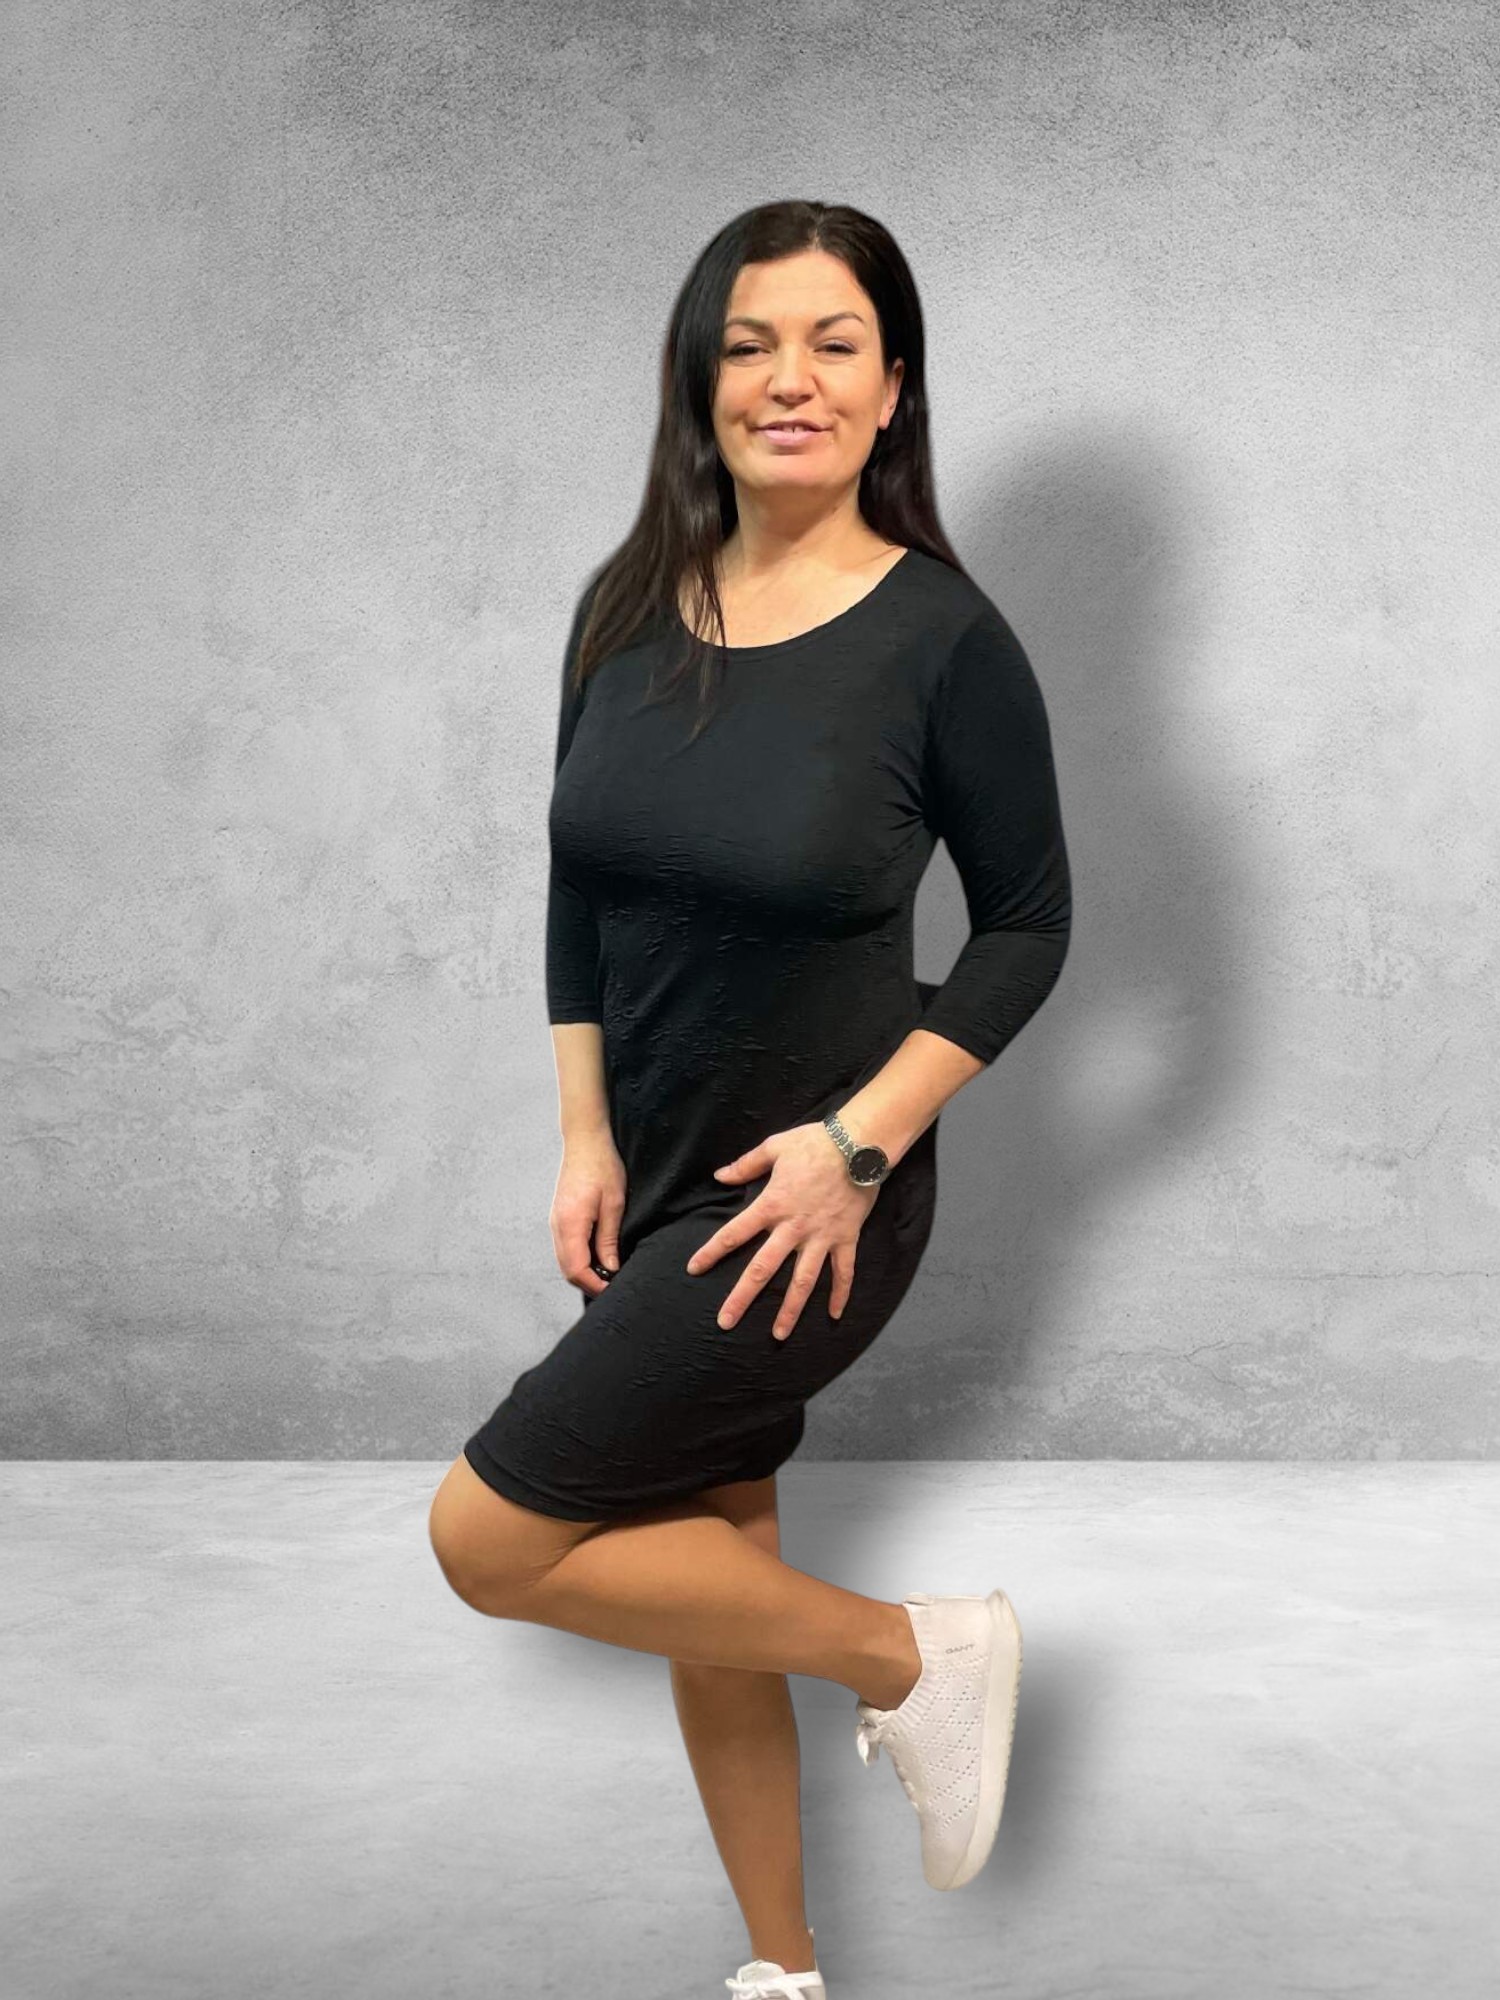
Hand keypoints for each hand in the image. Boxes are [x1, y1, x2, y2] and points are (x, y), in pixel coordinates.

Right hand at [551, 1130, 626, 1298]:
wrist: (585, 1141)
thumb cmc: (603, 1167)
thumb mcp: (614, 1204)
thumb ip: (609, 1238)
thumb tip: (610, 1268)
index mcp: (570, 1224)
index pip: (576, 1269)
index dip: (594, 1284)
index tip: (613, 1289)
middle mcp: (557, 1226)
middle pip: (567, 1269)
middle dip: (588, 1283)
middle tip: (613, 1287)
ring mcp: (555, 1222)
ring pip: (564, 1260)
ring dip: (583, 1272)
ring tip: (607, 1274)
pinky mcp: (558, 1217)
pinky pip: (565, 1248)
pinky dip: (578, 1259)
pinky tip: (597, 1257)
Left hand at [684, 1122, 881, 1340]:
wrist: (860, 1144)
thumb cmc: (815, 1142)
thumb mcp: (775, 1147)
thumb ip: (746, 1165)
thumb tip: (719, 1176)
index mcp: (772, 1205)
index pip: (734, 1234)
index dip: (712, 1252)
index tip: (693, 1269)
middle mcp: (793, 1228)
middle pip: (762, 1269)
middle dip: (742, 1297)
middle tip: (725, 1322)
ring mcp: (822, 1237)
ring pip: (803, 1281)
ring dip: (789, 1309)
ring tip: (778, 1335)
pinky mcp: (846, 1239)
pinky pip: (844, 1272)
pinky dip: (840, 1294)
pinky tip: (833, 1316)